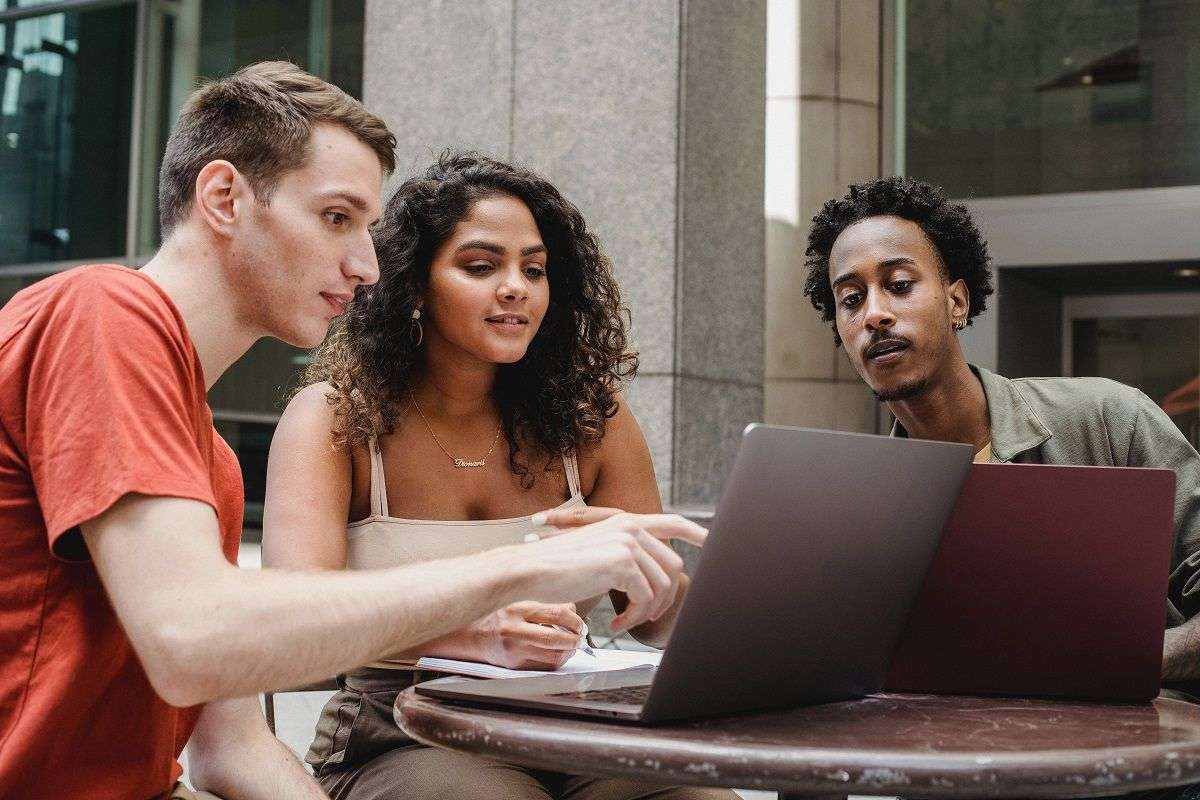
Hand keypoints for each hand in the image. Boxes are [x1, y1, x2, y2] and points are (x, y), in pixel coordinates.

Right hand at [476, 601, 582, 669]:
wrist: (474, 634)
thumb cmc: (500, 615)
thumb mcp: (520, 601)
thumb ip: (546, 604)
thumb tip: (571, 610)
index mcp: (518, 609)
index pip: (556, 613)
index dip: (574, 620)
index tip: (579, 623)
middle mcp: (514, 630)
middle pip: (555, 639)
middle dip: (574, 639)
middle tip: (579, 636)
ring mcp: (514, 651)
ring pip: (553, 657)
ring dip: (568, 652)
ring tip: (569, 645)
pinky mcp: (515, 666)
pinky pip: (544, 667)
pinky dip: (556, 660)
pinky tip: (556, 652)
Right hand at [521, 508, 705, 631]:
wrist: (530, 569)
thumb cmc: (557, 568)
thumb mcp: (597, 554)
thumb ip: (626, 557)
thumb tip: (654, 577)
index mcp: (625, 522)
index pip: (672, 522)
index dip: (696, 532)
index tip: (712, 543)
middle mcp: (630, 527)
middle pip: (672, 566)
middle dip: (664, 597)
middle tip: (645, 616)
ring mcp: (628, 543)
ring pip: (663, 585)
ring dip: (648, 611)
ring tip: (627, 621)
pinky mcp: (622, 562)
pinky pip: (645, 598)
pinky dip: (635, 616)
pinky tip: (617, 622)